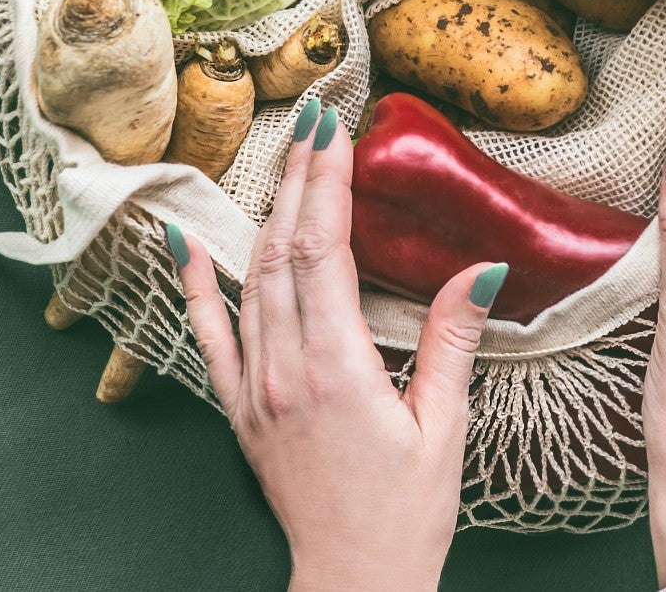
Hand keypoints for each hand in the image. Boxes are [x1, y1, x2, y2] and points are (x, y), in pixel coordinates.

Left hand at [178, 98, 508, 591]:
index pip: (325, 250)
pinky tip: (185, 242)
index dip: (327, 183)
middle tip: (314, 120)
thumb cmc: (407, 514)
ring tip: (286, 160)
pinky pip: (209, 335)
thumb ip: (451, 340)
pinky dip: (196, 284)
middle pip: (285, 249)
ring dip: (268, 214)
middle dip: (300, 178)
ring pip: (252, 280)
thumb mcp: (444, 426)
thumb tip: (480, 269)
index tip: (335, 130)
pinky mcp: (241, 409)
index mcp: (338, 369)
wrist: (354, 579)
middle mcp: (285, 370)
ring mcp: (255, 389)